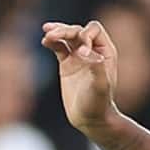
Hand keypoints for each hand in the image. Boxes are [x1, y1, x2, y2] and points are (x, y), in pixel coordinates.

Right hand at [41, 20, 120, 134]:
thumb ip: (96, 68)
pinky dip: (52, 43)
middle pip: (77, 31)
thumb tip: (85, 51)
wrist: (90, 118)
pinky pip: (58, 48)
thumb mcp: (100, 86)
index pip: (93, 30)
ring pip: (67, 37)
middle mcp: (92, 50)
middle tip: (52, 35)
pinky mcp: (67, 64)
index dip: (85, 36)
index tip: (81, 54)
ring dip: (57, 32)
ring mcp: (78, 56)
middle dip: (65, 31)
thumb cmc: (98, 103)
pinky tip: (45, 41)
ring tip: (46, 32)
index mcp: (105, 51)